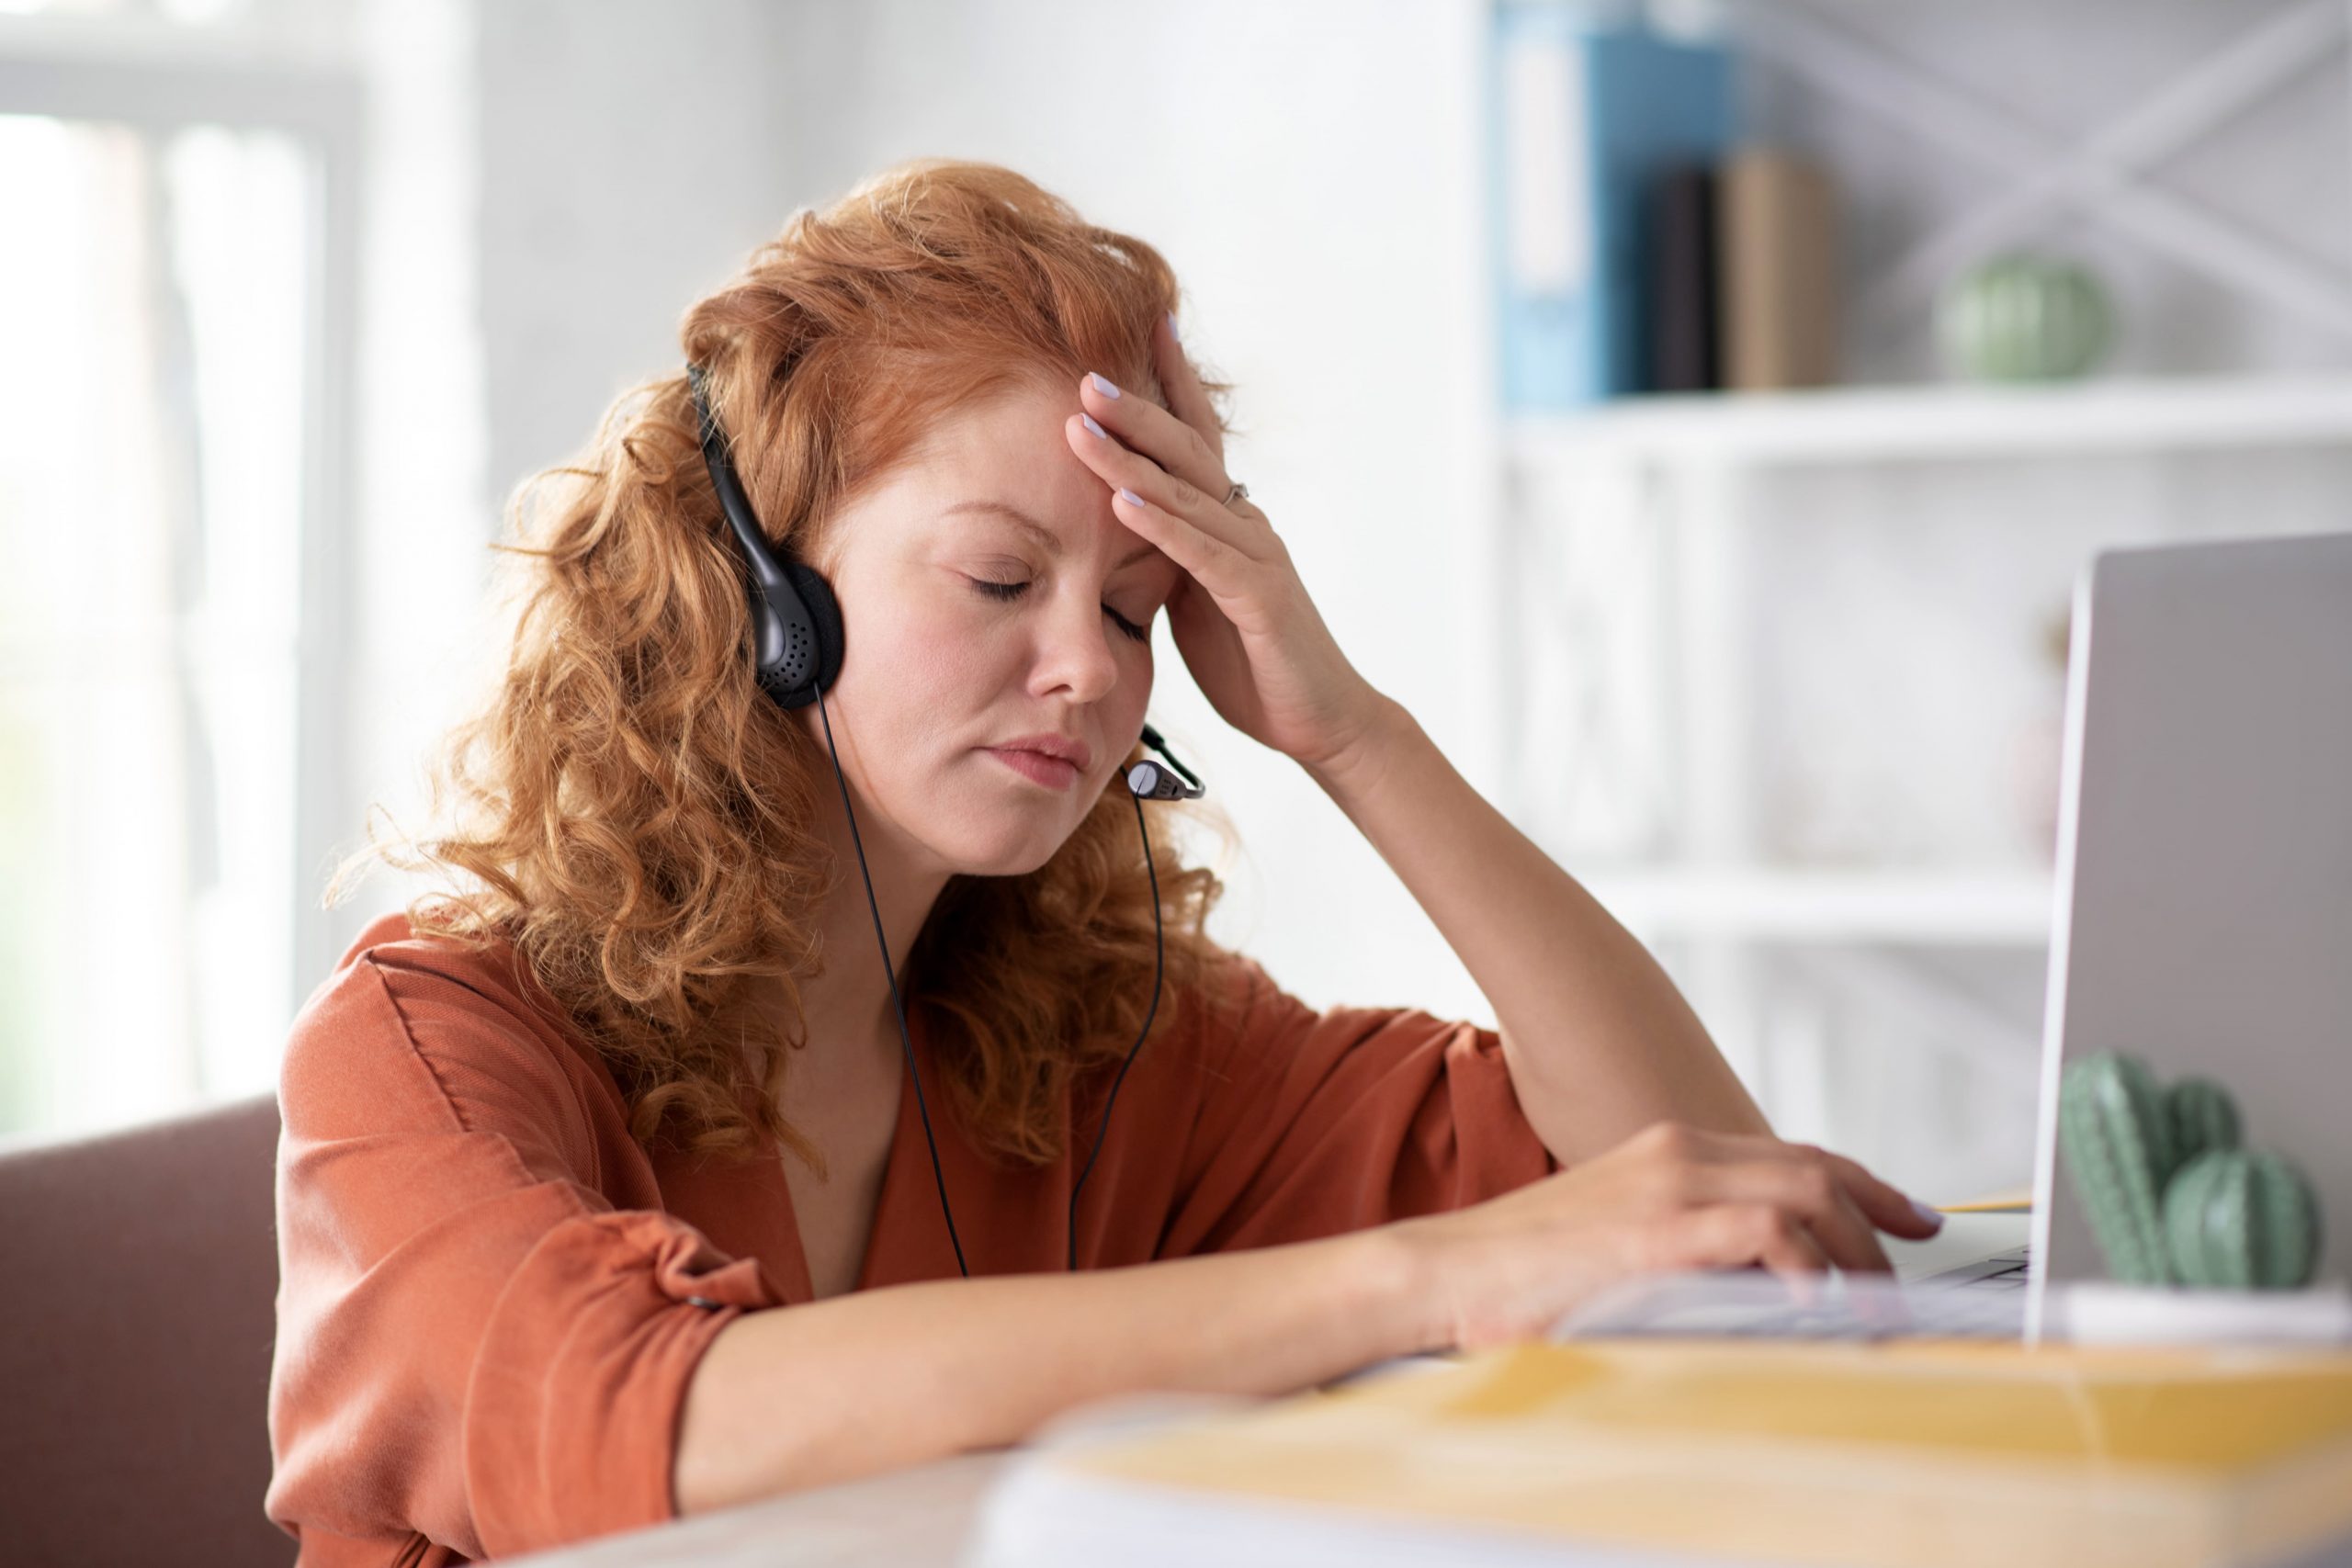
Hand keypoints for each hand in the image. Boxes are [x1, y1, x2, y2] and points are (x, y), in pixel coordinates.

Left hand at [1063, 315, 1391, 775]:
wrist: (1319, 720)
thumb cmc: (1255, 663)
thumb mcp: (1195, 601)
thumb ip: (1166, 559)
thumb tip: (1118, 529)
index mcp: (1228, 522)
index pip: (1196, 439)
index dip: (1171, 383)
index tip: (1144, 325)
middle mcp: (1246, 524)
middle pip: (1186, 451)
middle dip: (1135, 409)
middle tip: (1083, 372)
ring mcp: (1257, 557)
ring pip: (1187, 494)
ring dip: (1131, 458)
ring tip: (1083, 423)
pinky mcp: (1259, 598)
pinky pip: (1203, 554)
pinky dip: (1162, 525)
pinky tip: (1123, 501)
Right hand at [1383, 1121, 1944, 1351]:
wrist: (1445, 1272)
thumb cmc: (1518, 1272)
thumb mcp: (1615, 1244)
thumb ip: (1683, 1246)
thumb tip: (1751, 1284)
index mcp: (1668, 1152)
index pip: (1791, 1155)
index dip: (1861, 1182)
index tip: (1907, 1214)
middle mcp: (1677, 1155)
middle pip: (1812, 1169)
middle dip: (1878, 1214)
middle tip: (1912, 1260)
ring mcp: (1667, 1187)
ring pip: (1802, 1192)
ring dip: (1851, 1248)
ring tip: (1870, 1301)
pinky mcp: (1655, 1232)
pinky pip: (1760, 1231)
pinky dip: (1802, 1261)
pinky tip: (1817, 1299)